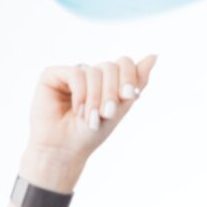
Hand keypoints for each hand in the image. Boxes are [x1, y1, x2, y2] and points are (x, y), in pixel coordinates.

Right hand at [25, 55, 157, 164]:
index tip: (130, 96)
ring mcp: (72, 73)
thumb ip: (136, 82)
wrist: (64, 150)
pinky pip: (76, 73)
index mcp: (106, 81)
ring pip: (95, 71)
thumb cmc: (89, 134)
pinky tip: (77, 110)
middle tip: (108, 113)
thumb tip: (154, 55)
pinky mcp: (53, 75)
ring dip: (96, 98)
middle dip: (113, 92)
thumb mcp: (119, 109)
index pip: (124, 64)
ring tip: (89, 118)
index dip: (129, 78)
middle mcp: (90, 74)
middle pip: (112, 66)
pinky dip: (80, 94)